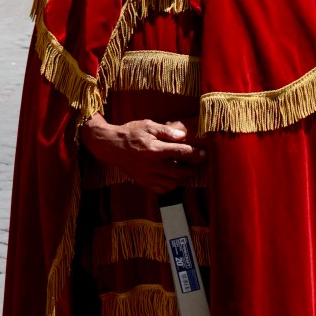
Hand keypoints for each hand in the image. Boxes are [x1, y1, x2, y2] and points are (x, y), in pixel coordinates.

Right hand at [80, 114, 205, 193]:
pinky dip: (171, 186)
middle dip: (193, 168)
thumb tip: (183, 135)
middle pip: (180, 172)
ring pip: (173, 183)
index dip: (195, 153)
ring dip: (183, 178)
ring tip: (187, 170)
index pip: (181, 153)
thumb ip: (166, 131)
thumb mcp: (149, 125)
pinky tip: (174, 178)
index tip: (204, 152)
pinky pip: (162, 189)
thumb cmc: (131, 133)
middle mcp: (152, 165)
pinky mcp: (143, 182)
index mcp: (154, 149)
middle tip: (198, 163)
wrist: (112, 146)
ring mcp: (147, 176)